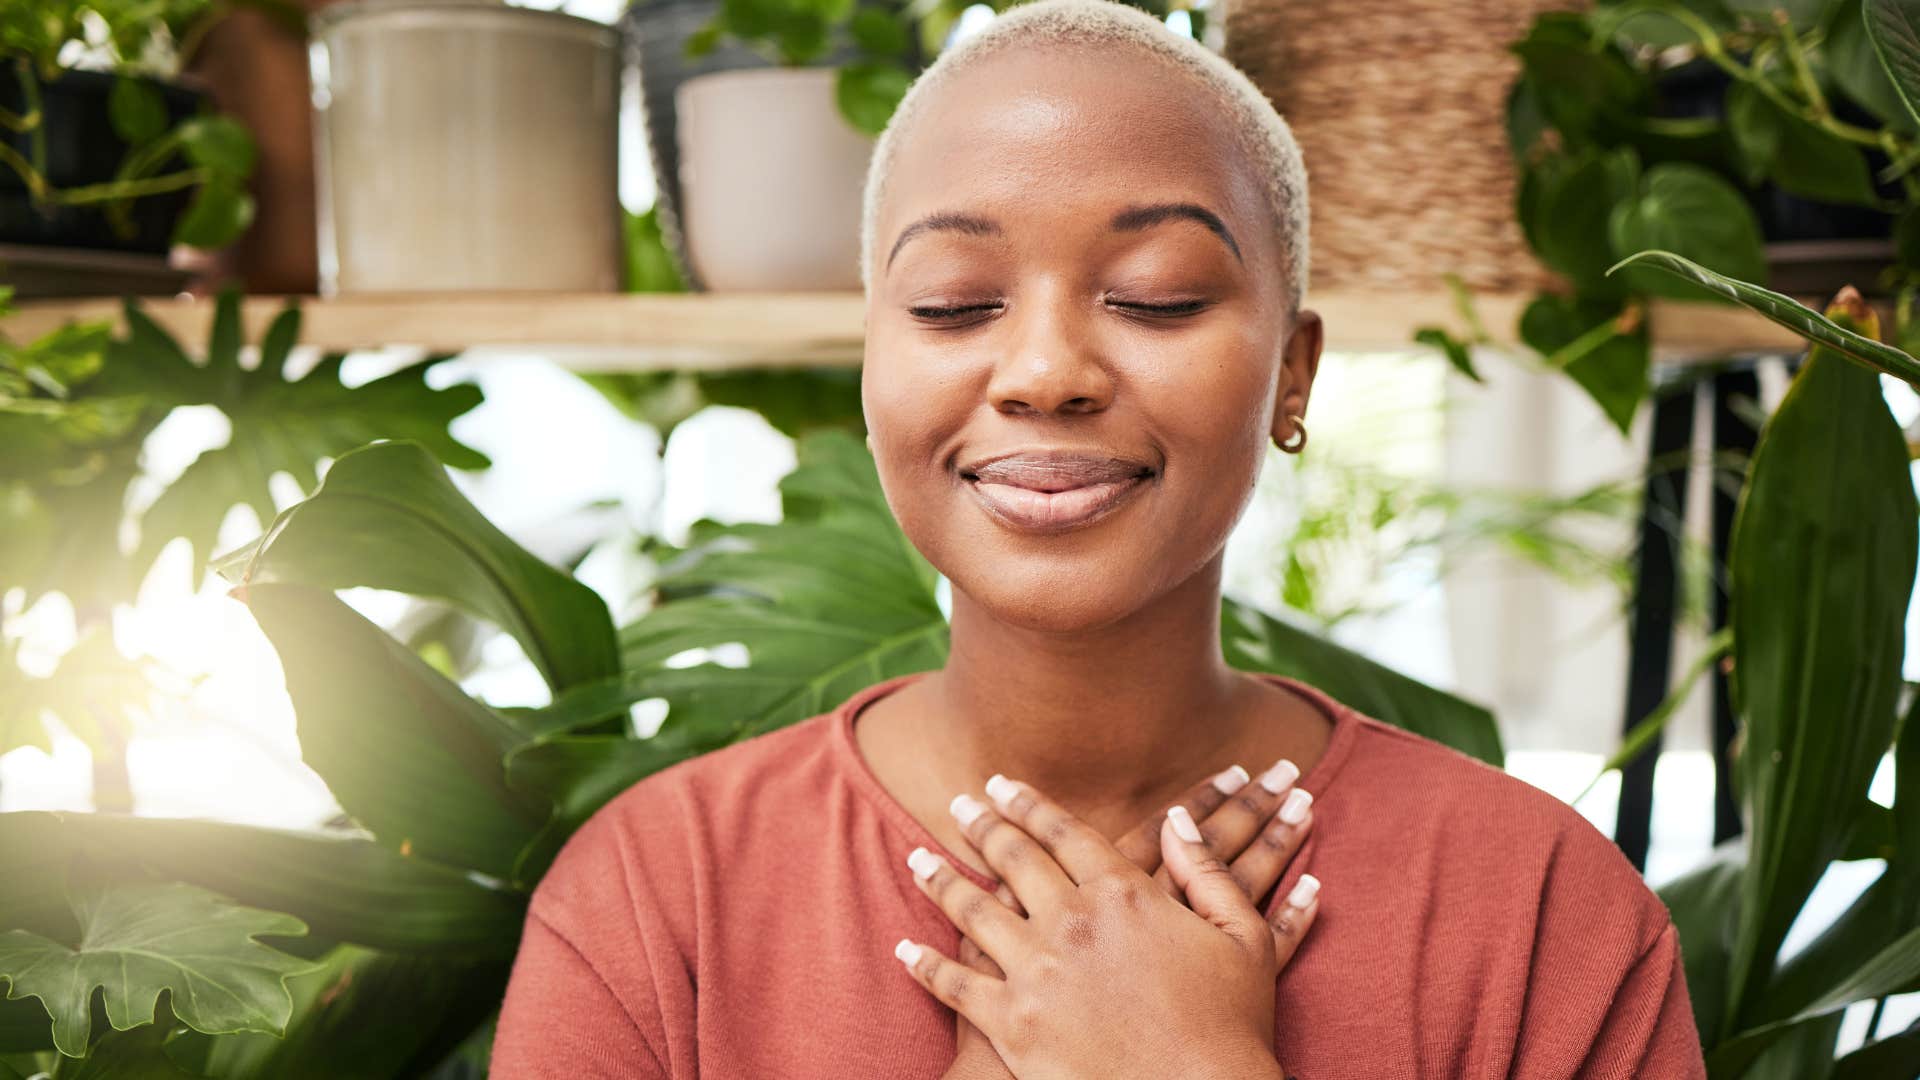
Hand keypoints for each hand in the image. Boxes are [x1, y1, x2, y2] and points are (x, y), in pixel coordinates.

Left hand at [902, 774, 1321, 1079]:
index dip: (1030, 805)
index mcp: (1123, 894)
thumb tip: (1179, 820)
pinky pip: (954, 984)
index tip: (1003, 785)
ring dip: (942, 881)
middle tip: (961, 805)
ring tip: (919, 860)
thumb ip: (1207, 872)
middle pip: (1014, 859)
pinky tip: (907, 949)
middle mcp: (1071, 921)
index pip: (1064, 833)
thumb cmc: (1230, 1028)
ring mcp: (1035, 971)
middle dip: (983, 827)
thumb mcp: (1242, 939)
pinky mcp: (1010, 1022)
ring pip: (974, 910)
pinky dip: (924, 964)